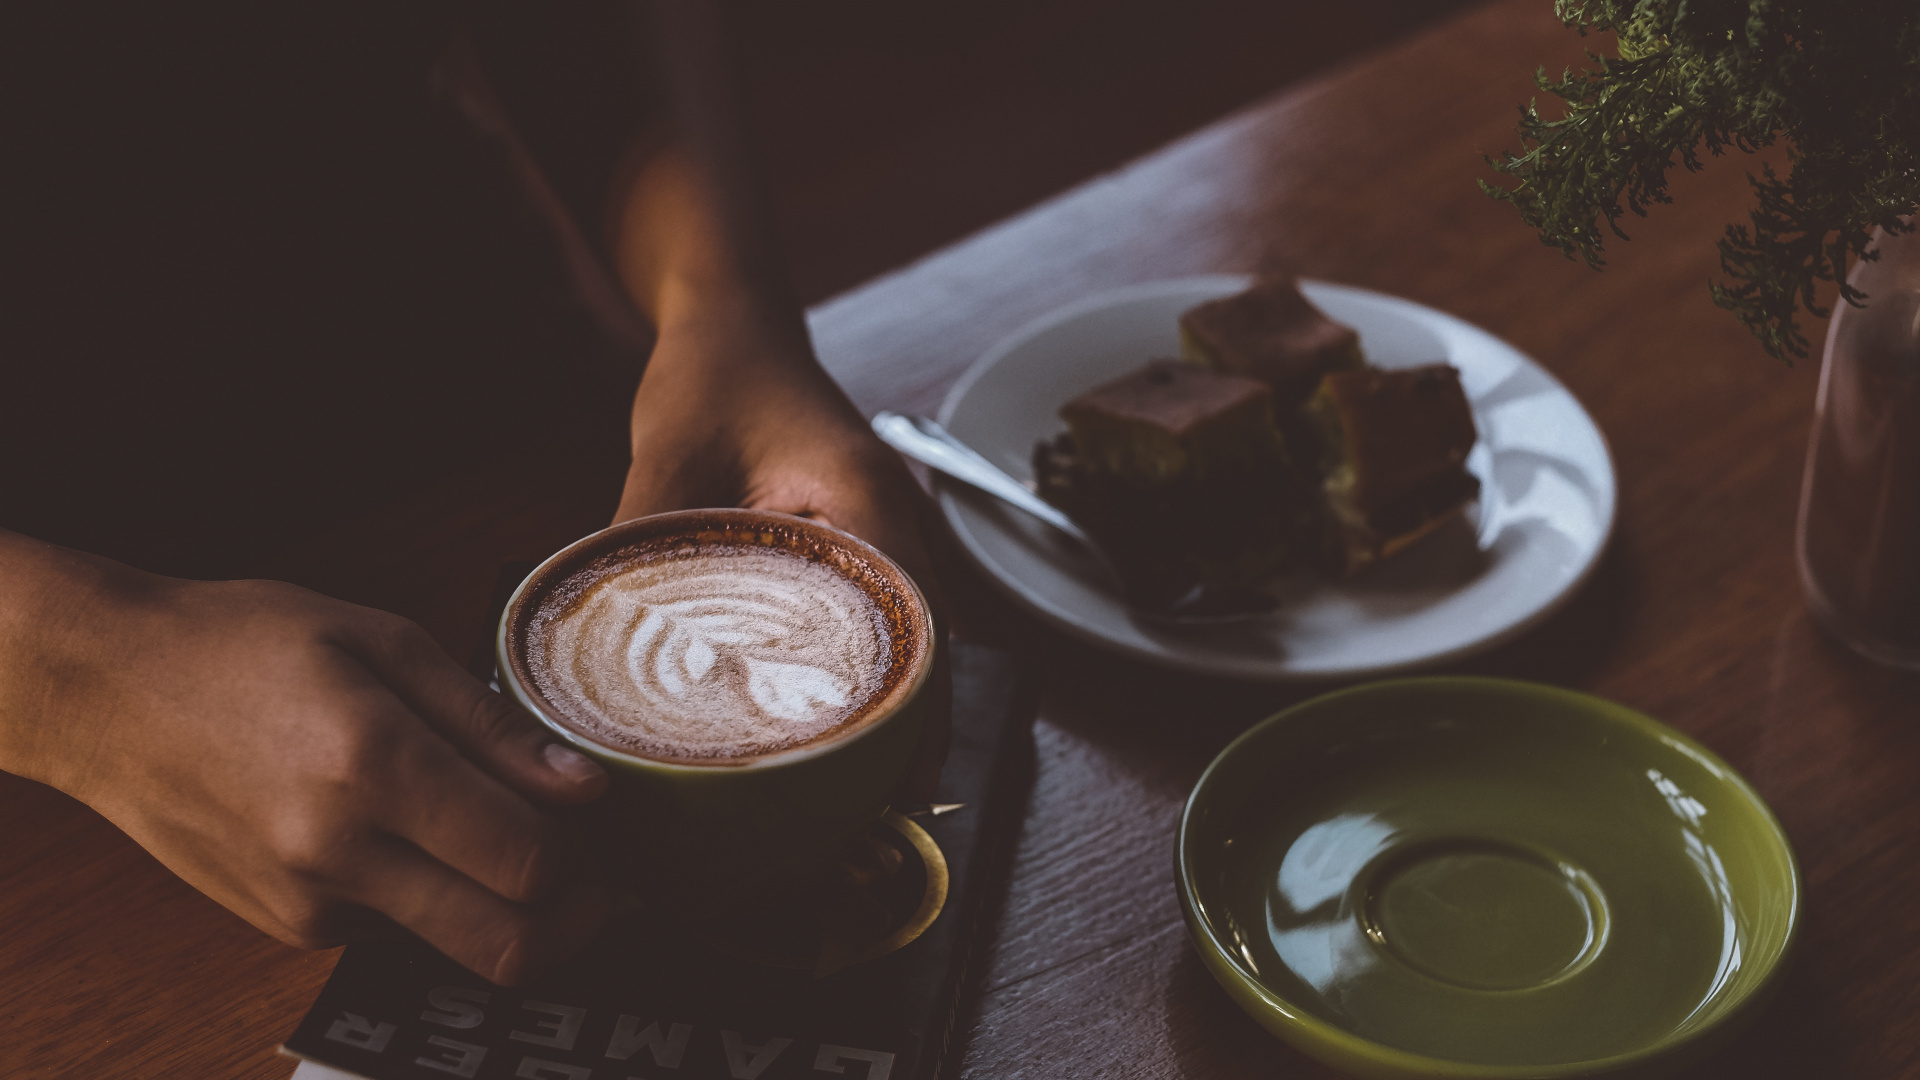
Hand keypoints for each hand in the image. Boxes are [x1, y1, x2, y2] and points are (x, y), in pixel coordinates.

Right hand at [1, 546, 610, 984]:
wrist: (106, 692)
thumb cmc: (243, 644)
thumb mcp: (381, 639)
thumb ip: (489, 723)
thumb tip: (582, 786)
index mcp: (373, 765)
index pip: (527, 863)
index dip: (592, 860)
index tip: (614, 829)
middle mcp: (340, 852)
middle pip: (506, 944)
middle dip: (576, 923)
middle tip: (604, 879)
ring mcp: (308, 902)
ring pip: (457, 942)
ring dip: (503, 908)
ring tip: (508, 836)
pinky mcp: (288, 926)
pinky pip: (398, 927)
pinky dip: (433, 895)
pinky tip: (415, 832)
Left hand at [611, 319, 951, 800]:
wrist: (733, 322)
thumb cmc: (712, 375)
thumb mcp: (667, 456)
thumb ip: (642, 544)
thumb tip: (600, 648)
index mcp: (866, 499)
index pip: (914, 621)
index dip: (915, 710)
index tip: (904, 780)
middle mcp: (895, 523)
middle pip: (927, 649)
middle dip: (915, 734)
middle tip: (882, 815)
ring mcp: (887, 536)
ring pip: (911, 644)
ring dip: (897, 713)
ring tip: (867, 795)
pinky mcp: (861, 548)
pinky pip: (880, 627)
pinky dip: (870, 680)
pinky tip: (835, 730)